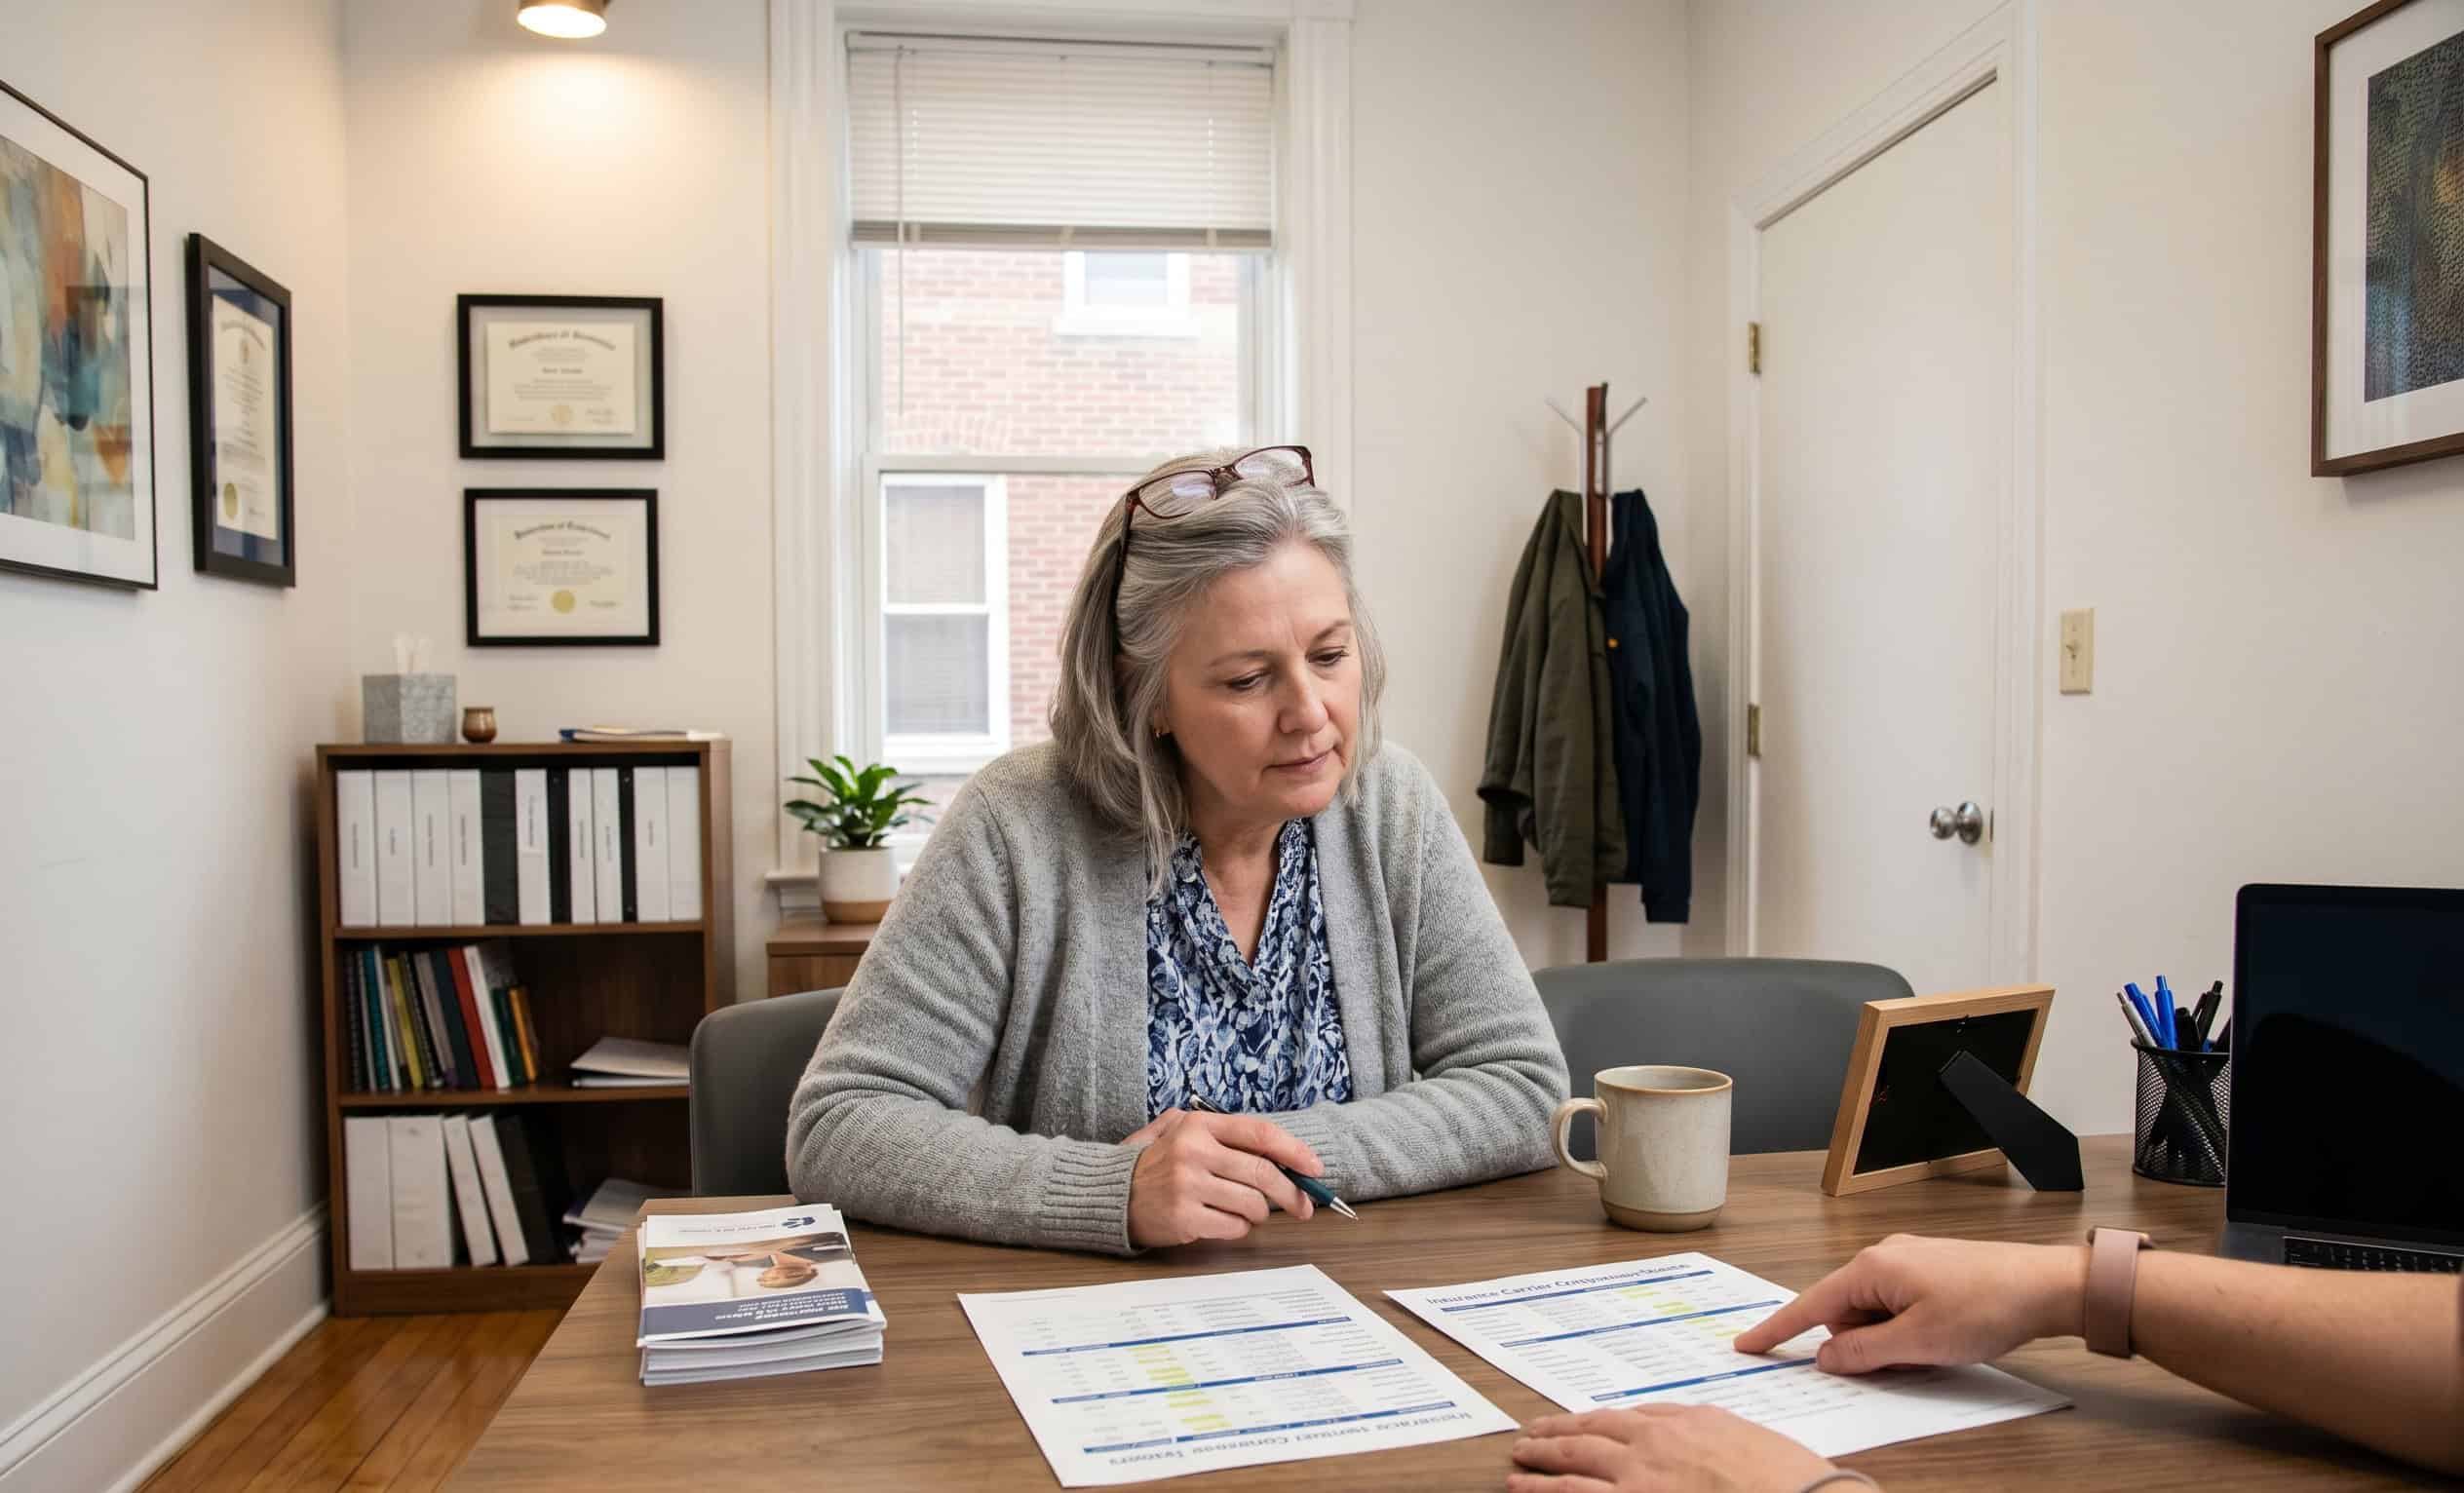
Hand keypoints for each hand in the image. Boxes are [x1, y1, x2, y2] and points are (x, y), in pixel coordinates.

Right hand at [1123, 1108, 1319, 1246]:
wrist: (1109, 1192)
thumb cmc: (1152, 1163)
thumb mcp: (1178, 1130)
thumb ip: (1224, 1135)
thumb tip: (1281, 1154)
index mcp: (1198, 1125)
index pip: (1260, 1133)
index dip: (1294, 1151)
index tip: (1314, 1168)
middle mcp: (1194, 1151)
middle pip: (1264, 1173)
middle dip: (1292, 1193)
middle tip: (1303, 1207)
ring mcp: (1187, 1185)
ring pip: (1253, 1204)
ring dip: (1260, 1213)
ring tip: (1247, 1211)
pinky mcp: (1184, 1217)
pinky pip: (1234, 1227)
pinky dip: (1240, 1228)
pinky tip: (1225, 1221)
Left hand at [1508, 1405, 1836, 1492]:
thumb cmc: (1786, 1475)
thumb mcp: (1741, 1433)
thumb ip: (1703, 1428)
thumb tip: (1682, 1428)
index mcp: (1680, 1424)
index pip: (1620, 1418)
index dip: (1588, 1422)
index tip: (1571, 1423)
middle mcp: (1652, 1447)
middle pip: (1587, 1437)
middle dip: (1552, 1437)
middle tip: (1526, 1439)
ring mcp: (1640, 1483)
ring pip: (1573, 1471)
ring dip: (1539, 1469)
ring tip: (1516, 1468)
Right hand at [1732, 1233, 2088, 1374]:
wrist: (2046, 1285)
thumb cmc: (1985, 1306)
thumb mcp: (1918, 1342)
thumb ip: (1864, 1352)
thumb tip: (1827, 1357)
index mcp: (1871, 1269)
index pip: (1810, 1305)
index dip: (1778, 1329)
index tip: (1747, 1345)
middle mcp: (1882, 1257)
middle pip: (1844, 1314)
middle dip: (1862, 1345)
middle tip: (1906, 1358)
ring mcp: (1907, 1261)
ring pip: (1873, 1313)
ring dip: (1890, 1339)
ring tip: (1933, 1346)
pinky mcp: (1929, 1269)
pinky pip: (1897, 1305)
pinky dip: (1906, 1328)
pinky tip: (1940, 1335)